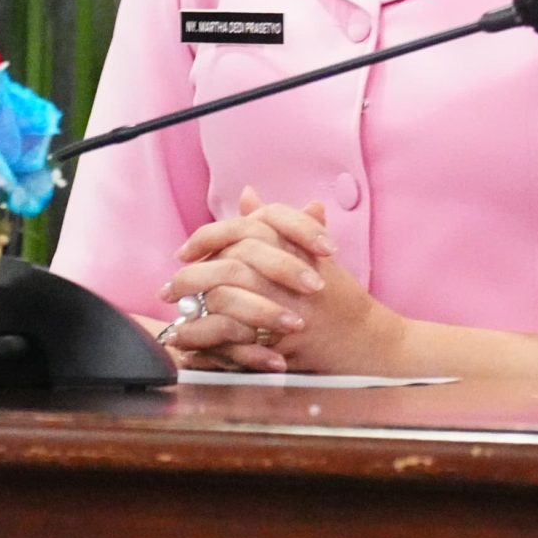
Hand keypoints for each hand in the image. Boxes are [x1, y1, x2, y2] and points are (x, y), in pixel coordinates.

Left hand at [170, 186, 405, 375]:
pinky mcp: (288, 341)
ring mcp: (292, 306)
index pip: (244, 229)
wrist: (369, 340)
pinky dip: (211, 341)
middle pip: (230, 264)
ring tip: (174, 315)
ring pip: (230, 301)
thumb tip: (246, 196)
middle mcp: (294, 273)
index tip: (183, 251)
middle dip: (192, 276)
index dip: (208, 237)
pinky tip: (191, 342)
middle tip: (168, 287)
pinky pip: (239, 339)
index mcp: (297, 246)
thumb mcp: (312, 253)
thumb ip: (279, 223)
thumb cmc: (339, 297)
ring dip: (196, 309)